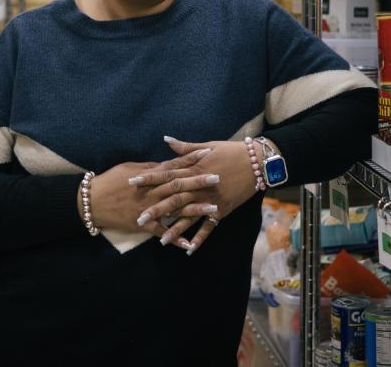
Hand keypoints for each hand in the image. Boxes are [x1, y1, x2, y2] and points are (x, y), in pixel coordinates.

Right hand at [81, 148, 220, 239]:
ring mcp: (148, 209)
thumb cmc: (110, 181)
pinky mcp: (143, 225)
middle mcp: (151, 192)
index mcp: (149, 176)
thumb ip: (150, 167)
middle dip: (198, 181)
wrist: (92, 201)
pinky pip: (162, 233)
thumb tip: (167, 163)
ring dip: (195, 209)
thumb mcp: (130, 168)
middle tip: (218, 177)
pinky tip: (191, 244)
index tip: (207, 153)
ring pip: (175, 209)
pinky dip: (175, 238)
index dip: (190, 159)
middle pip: (178, 185)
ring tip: (214, 208)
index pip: (173, 165)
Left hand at [131, 136, 260, 254]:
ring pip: (189, 216)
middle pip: (174, 198)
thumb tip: (166, 140)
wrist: (258, 162)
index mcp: (195, 168)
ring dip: (175, 229)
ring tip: (160, 240)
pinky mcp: (222, 210)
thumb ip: (186, 147)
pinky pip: (209, 227)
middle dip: (156, 209)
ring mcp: (211, 200)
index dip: (149, 178)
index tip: (132, 182)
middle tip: (139, 219)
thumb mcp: (208, 145)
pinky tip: (188, 249)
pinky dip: (200, 238)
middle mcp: (200, 186)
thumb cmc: (231, 150)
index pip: (167, 174)